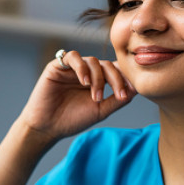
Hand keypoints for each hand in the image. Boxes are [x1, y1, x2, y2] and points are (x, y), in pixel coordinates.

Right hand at [19, 50, 135, 141]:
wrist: (47, 127)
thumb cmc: (72, 120)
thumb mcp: (100, 111)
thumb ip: (117, 100)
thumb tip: (136, 88)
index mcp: (97, 81)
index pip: (115, 71)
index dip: (124, 78)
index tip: (129, 93)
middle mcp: (86, 72)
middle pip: (107, 64)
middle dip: (115, 79)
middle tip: (117, 96)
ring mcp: (72, 68)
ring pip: (92, 61)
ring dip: (98, 78)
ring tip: (96, 97)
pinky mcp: (57, 65)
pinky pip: (72, 57)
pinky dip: (81, 67)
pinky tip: (84, 82)